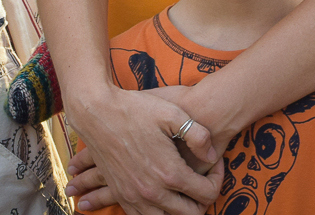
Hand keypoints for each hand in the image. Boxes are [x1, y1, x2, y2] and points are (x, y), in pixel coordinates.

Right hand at [64, 84, 220, 214]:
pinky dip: (158, 212)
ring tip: (184, 191)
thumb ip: (198, 136)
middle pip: (191, 214)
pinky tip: (163, 197)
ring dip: (180, 210)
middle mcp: (153, 192)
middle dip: (202, 200)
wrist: (96, 112)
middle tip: (203, 180)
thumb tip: (211, 156)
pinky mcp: (121, 195)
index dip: (217, 179)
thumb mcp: (173, 113)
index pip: (207, 193)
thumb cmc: (136, 110)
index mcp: (170, 173)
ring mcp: (135, 197)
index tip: (214, 163)